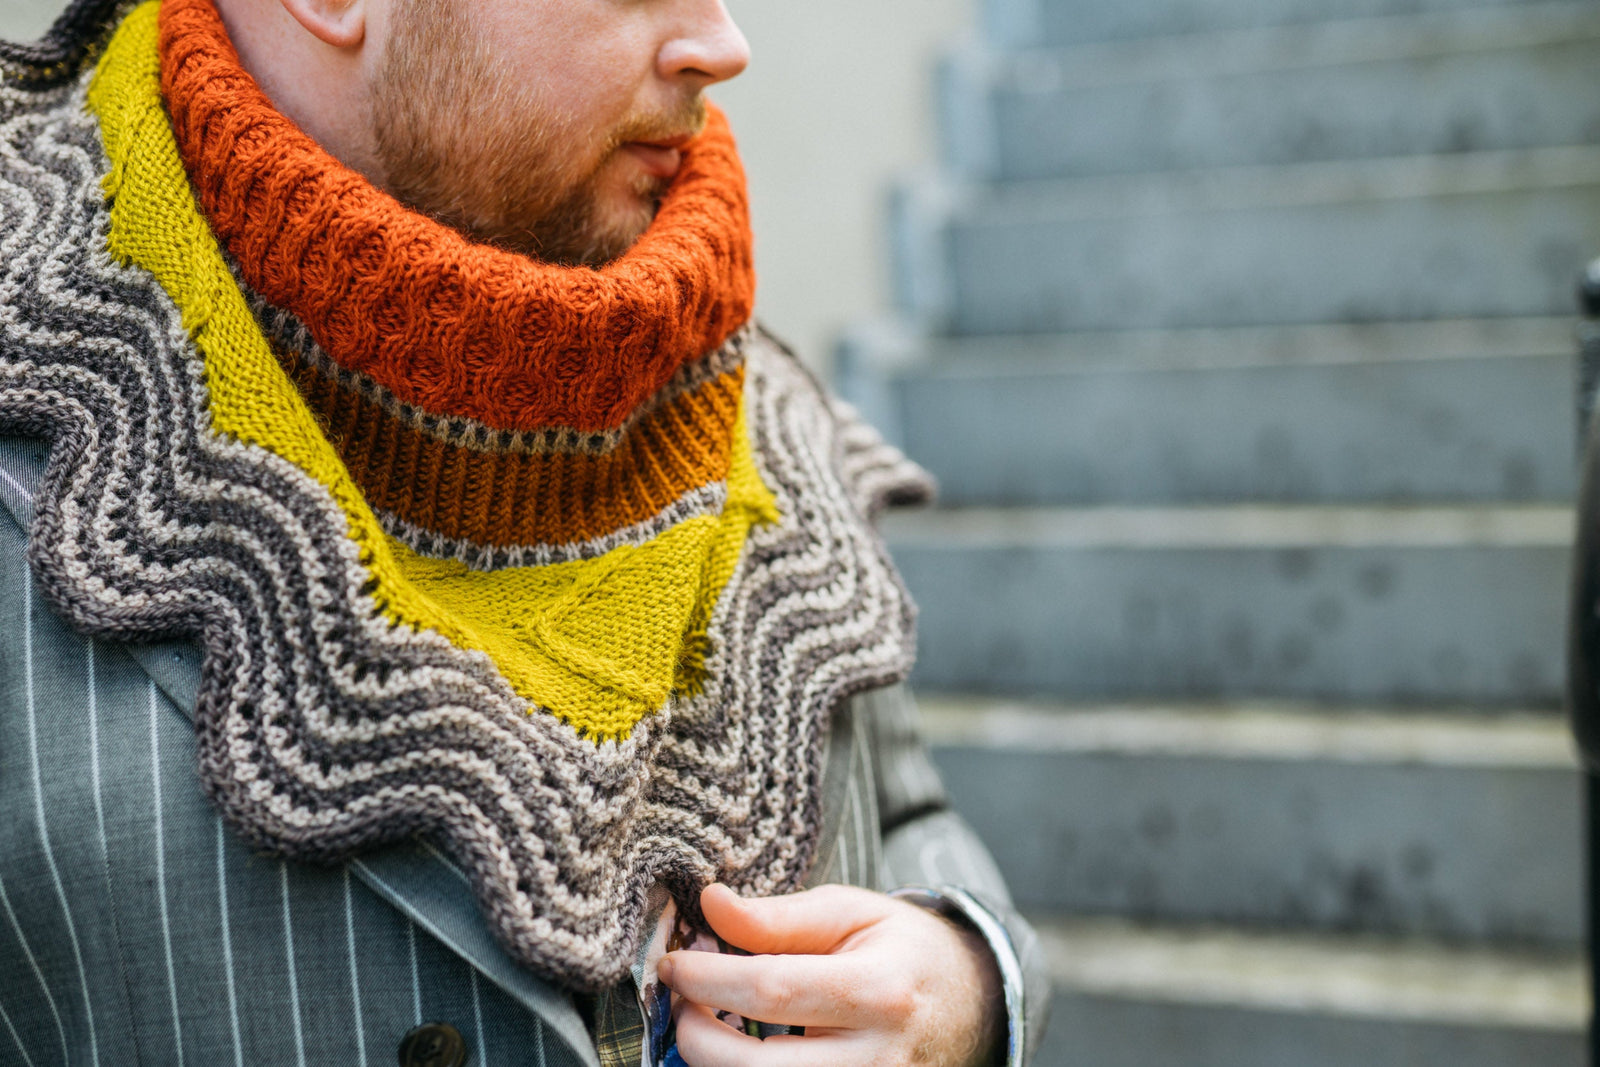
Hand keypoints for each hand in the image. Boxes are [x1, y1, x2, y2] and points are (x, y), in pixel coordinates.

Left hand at [659, 883, 1002, 1066]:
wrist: (971, 1005)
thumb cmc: (902, 951)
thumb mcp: (850, 913)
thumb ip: (778, 916)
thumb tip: (710, 904)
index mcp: (879, 991)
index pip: (770, 990)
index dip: (706, 979)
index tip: (673, 962)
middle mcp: (877, 1059)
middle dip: (696, 1036)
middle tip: (682, 1000)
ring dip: (716, 1065)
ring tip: (709, 1024)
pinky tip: (740, 1052)